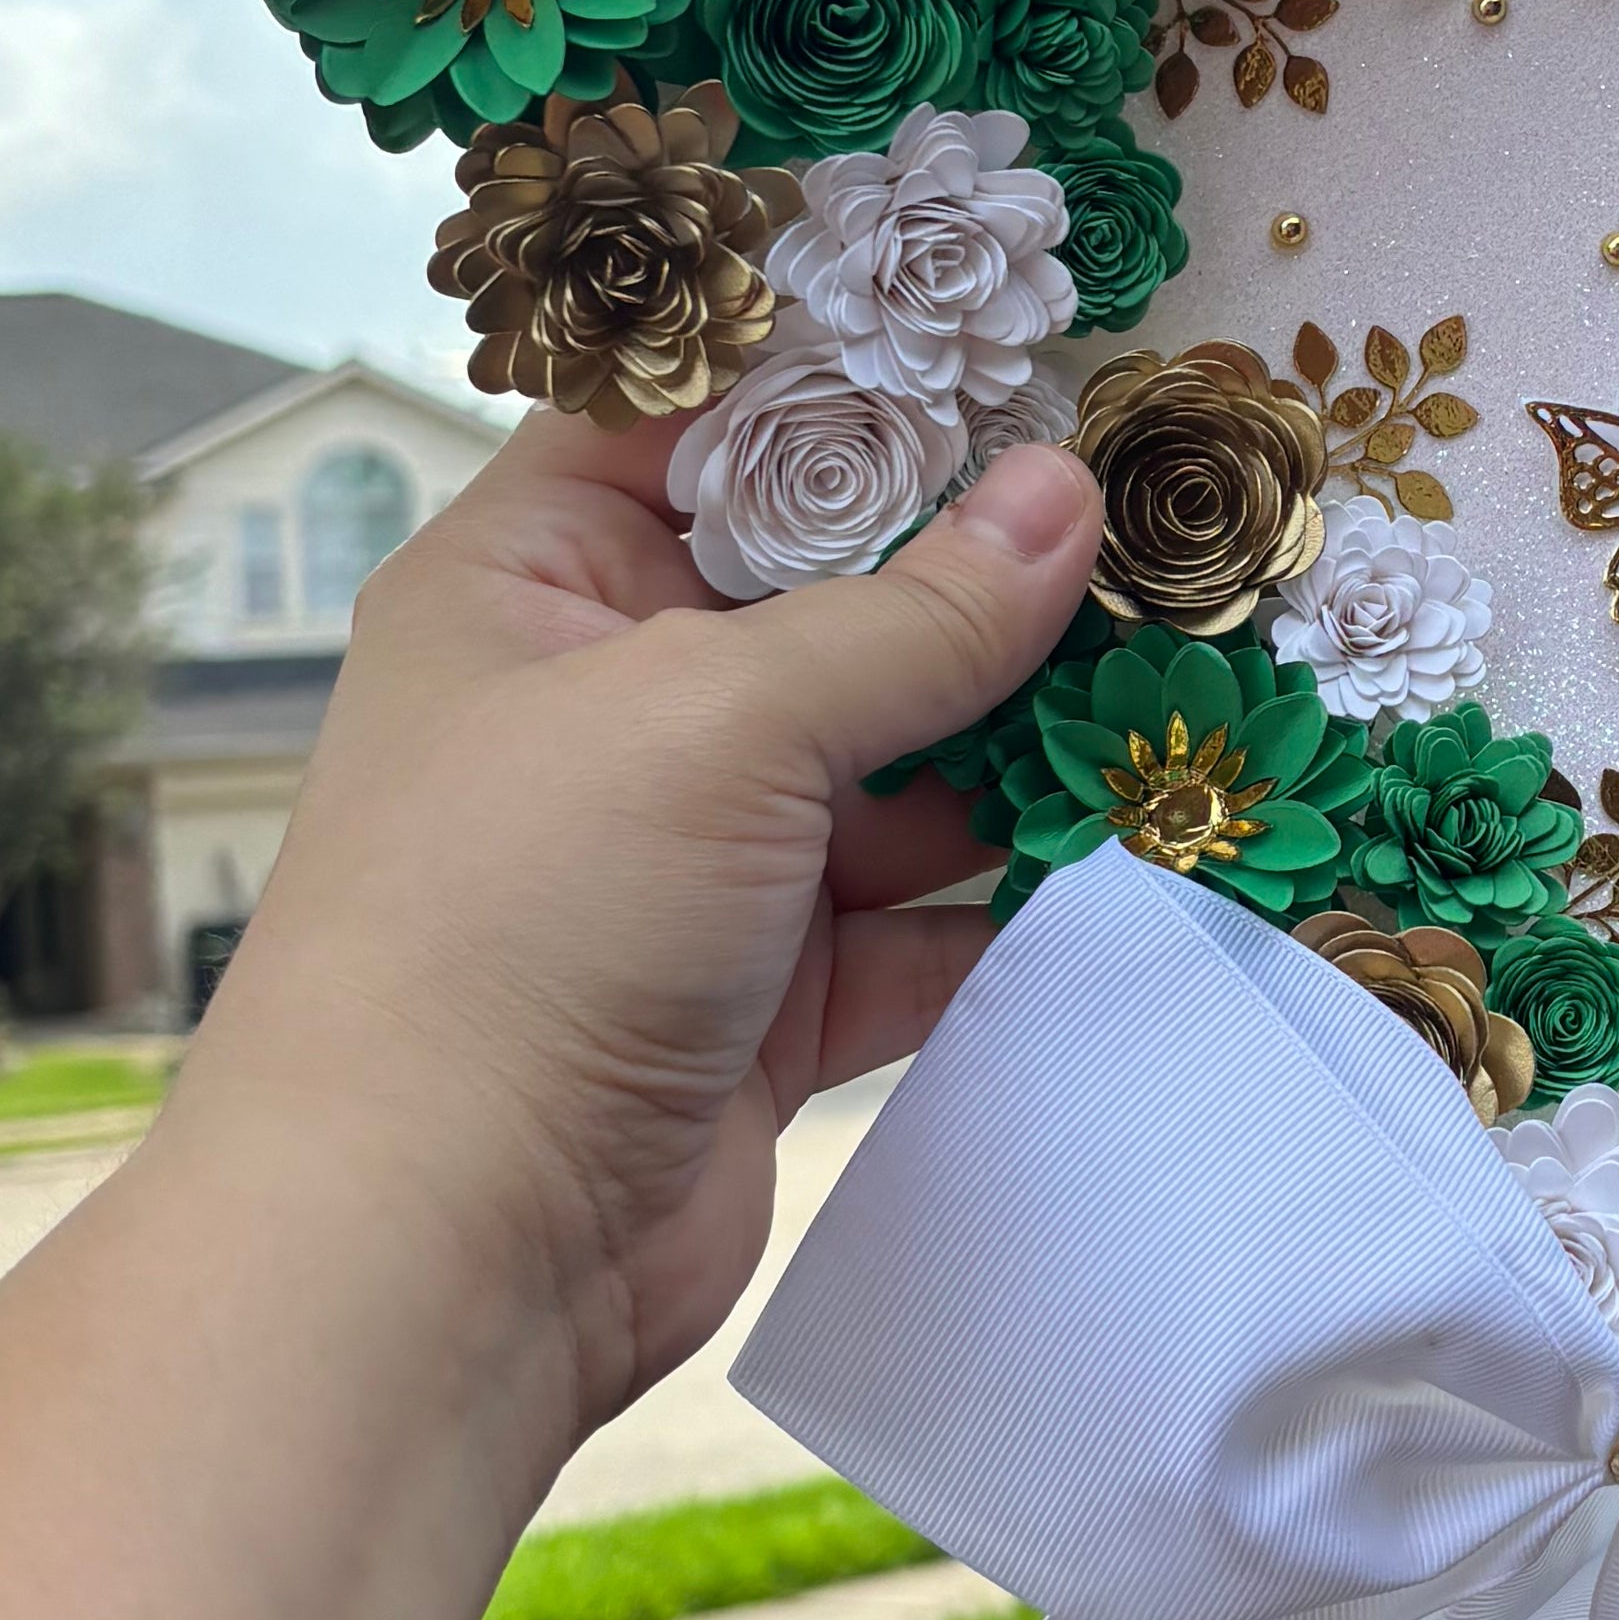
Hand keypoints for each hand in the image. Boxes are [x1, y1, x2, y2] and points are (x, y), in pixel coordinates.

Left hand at [181, 412, 1099, 1474]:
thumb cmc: (519, 925)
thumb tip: (1065, 497)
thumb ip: (911, 615)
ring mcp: (686, 862)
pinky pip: (913, 920)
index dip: (847, 392)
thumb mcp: (719, 719)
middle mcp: (604, 707)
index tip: (1023, 361)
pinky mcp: (760, 1004)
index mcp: (529, 584)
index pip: (694, 427)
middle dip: (979, 575)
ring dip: (1022, 741)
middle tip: (1153, 529)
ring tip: (1187, 681)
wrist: (431, 1258)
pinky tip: (1140, 852)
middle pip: (821, 597)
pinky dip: (1011, 898)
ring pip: (888, 765)